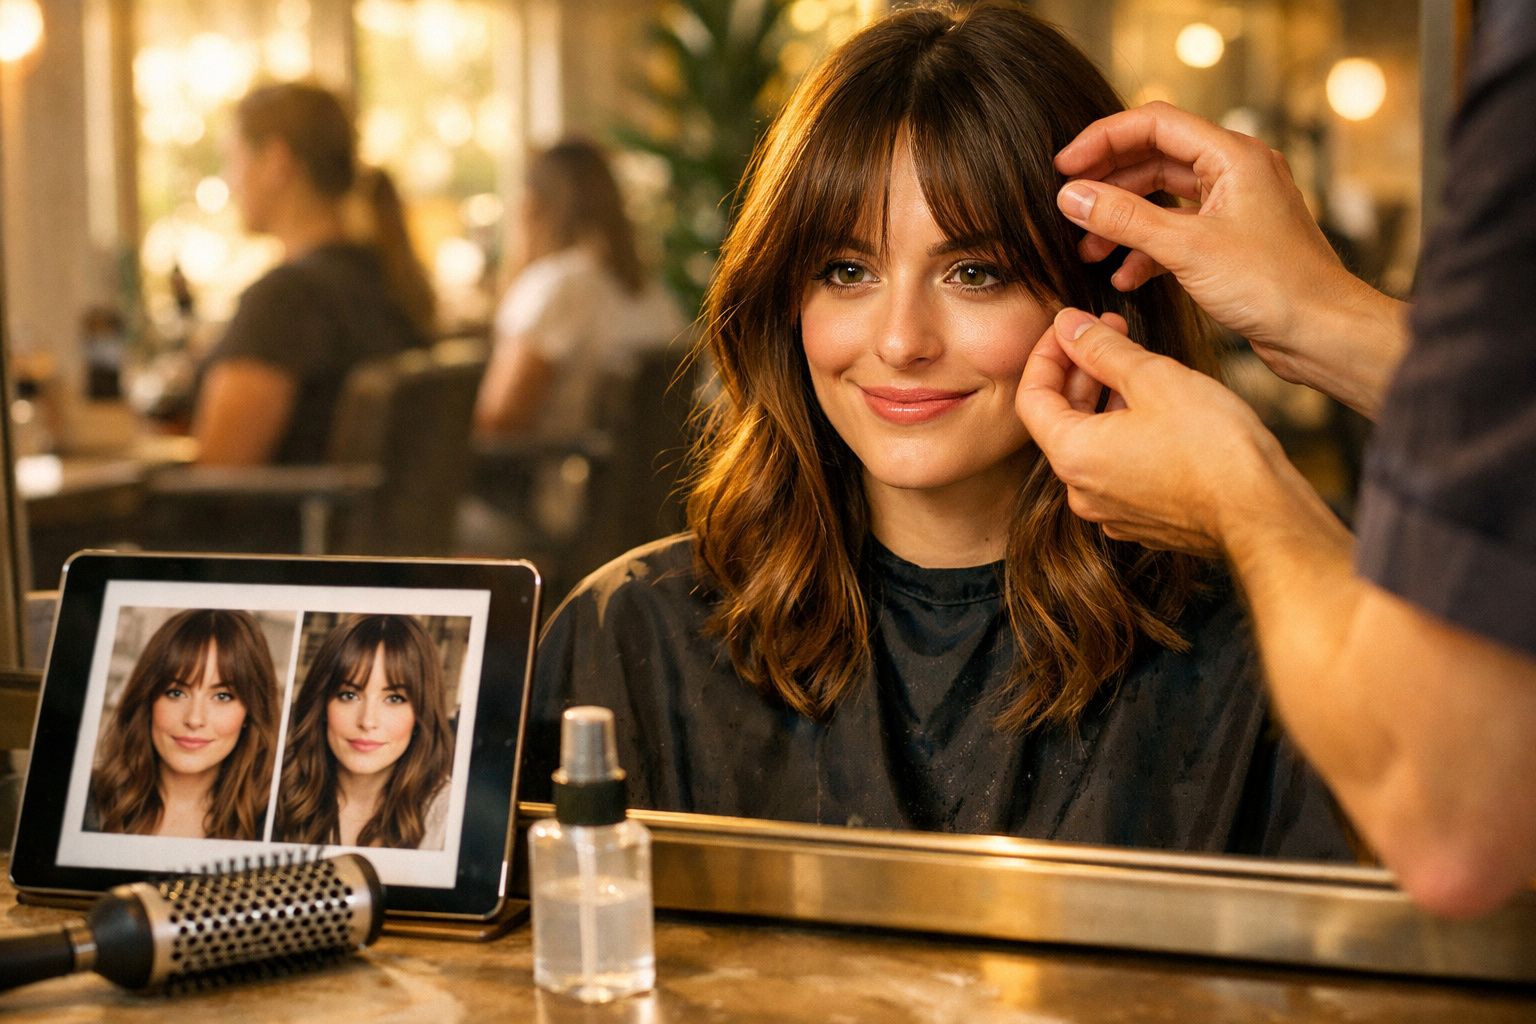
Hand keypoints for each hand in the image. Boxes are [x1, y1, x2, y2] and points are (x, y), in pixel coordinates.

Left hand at [1017, 307, 1293, 557]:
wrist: (1262, 514)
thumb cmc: (1214, 446)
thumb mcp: (1154, 378)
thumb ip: (1101, 348)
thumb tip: (1068, 324)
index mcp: (1072, 455)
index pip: (1031, 396)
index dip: (1047, 352)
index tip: (1071, 326)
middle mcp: (1081, 491)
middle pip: (1061, 419)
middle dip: (1082, 369)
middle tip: (1110, 331)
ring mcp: (1110, 511)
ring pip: (1092, 443)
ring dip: (1104, 399)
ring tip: (1137, 363)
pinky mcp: (1140, 520)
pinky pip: (1117, 468)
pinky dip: (1123, 433)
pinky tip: (1155, 408)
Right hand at [1055, 102, 1405, 415]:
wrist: (1321, 333)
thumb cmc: (1274, 285)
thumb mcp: (1186, 249)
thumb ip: (1124, 219)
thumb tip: (1072, 196)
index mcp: (1233, 156)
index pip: (1155, 124)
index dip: (1104, 139)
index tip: (1064, 165)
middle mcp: (1235, 172)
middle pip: (1154, 159)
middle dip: (1108, 184)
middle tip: (1068, 204)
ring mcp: (1232, 207)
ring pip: (1161, 199)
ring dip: (1122, 221)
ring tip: (1087, 249)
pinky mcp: (1229, 241)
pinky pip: (1175, 232)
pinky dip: (1146, 250)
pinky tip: (1123, 277)